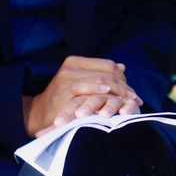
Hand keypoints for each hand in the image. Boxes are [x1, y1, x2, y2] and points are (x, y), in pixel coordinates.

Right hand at [22, 56, 142, 136]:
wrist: (39, 114)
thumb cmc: (62, 101)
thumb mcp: (79, 84)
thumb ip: (98, 75)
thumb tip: (122, 67)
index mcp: (75, 61)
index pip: (108, 65)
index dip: (123, 78)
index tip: (133, 92)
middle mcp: (71, 66)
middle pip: (108, 72)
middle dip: (125, 87)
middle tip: (136, 100)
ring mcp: (69, 77)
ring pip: (102, 80)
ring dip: (119, 93)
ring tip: (130, 104)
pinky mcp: (68, 90)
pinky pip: (92, 90)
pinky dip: (105, 96)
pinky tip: (113, 102)